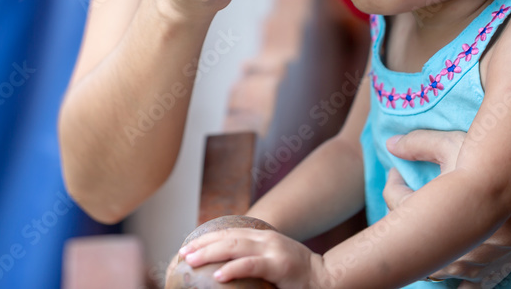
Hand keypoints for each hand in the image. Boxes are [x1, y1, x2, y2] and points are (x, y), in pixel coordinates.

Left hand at [179, 229, 326, 288]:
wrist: (328, 280)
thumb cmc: (298, 278)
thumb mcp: (274, 264)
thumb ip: (254, 262)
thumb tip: (224, 273)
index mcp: (263, 238)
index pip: (230, 232)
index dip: (207, 237)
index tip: (188, 246)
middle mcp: (267, 239)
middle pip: (228, 236)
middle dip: (203, 243)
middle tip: (182, 253)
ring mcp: (274, 250)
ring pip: (235, 247)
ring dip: (210, 252)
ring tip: (191, 260)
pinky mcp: (280, 265)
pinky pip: (251, 265)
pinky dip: (233, 268)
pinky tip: (218, 275)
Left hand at [387, 130, 510, 287]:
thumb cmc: (501, 168)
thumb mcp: (457, 145)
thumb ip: (420, 143)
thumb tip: (390, 143)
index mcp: (436, 217)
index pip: (395, 202)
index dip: (391, 184)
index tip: (396, 171)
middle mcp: (450, 246)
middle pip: (410, 242)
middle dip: (403, 220)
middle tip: (406, 197)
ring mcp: (471, 263)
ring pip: (434, 269)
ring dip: (425, 251)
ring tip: (423, 228)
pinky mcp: (491, 270)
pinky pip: (466, 285)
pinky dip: (454, 278)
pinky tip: (448, 266)